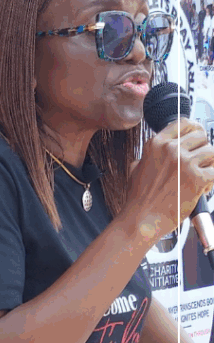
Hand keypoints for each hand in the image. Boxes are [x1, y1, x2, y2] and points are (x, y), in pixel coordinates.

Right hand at [123, 119, 213, 243]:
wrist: (142, 219)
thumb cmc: (139, 199)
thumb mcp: (136, 169)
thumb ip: (150, 157)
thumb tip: (158, 154)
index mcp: (156, 145)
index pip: (184, 123)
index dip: (194, 129)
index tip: (197, 136)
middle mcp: (171, 150)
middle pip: (201, 136)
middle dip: (202, 150)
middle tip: (198, 163)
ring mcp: (185, 163)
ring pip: (212, 152)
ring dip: (209, 164)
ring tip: (200, 176)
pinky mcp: (198, 178)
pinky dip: (212, 179)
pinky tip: (202, 187)